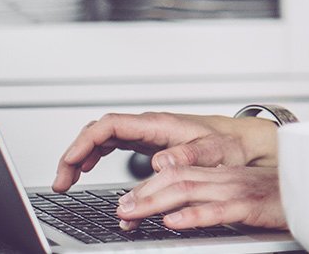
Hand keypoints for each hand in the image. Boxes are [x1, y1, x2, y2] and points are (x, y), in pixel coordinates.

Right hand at [52, 111, 278, 193]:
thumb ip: (189, 156)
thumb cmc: (232, 143)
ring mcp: (148, 133)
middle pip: (99, 131)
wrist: (246, 139)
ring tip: (68, 182)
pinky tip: (88, 170)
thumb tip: (160, 162)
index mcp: (159, 125)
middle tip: (62, 182)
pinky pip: (114, 144)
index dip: (84, 143)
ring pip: (103, 138)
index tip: (70, 164)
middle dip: (74, 154)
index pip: (109, 125)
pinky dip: (96, 157)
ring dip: (81, 157)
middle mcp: (149, 126)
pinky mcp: (150, 142)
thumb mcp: (215, 152)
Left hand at [113, 164, 285, 231]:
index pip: (176, 172)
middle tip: (120, 210)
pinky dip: (194, 215)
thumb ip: (210, 198)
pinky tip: (175, 221)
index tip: (126, 204)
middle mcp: (224, 177)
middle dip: (143, 194)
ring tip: (134, 215)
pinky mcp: (250, 206)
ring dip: (156, 203)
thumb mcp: (238, 195)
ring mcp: (236, 190)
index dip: (147, 187)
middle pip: (176, 178)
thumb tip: (176, 211)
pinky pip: (218, 209)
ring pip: (189, 190)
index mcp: (221, 173)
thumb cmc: (276, 199)